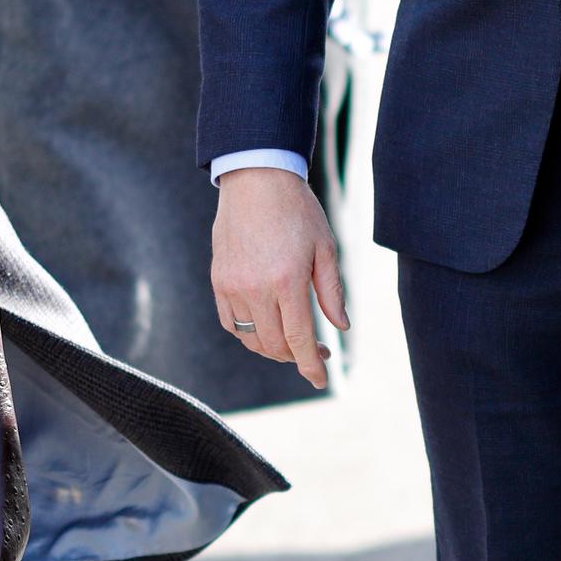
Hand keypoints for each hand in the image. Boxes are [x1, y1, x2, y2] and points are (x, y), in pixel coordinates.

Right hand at [210, 167, 348, 391]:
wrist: (256, 180)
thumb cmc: (297, 211)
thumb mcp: (325, 248)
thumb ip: (332, 291)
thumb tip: (340, 326)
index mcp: (287, 280)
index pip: (299, 339)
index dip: (311, 365)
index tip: (320, 380)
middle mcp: (256, 288)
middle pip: (275, 345)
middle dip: (297, 357)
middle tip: (316, 351)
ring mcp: (233, 286)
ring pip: (251, 339)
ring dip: (273, 349)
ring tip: (292, 341)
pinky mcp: (219, 280)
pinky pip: (231, 323)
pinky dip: (248, 334)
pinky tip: (265, 326)